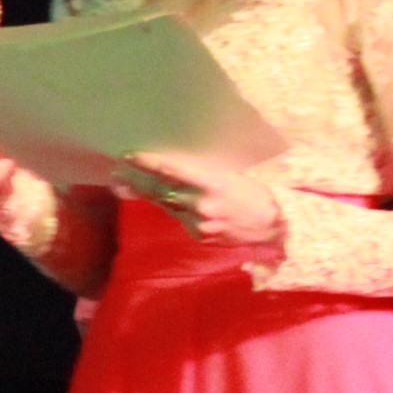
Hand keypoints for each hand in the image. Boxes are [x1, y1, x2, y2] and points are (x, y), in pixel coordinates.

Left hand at [118, 150, 282, 245]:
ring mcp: (199, 223)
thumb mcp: (230, 175)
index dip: (149, 163)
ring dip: (155, 196)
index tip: (130, 156)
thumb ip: (201, 174)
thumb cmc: (254, 191)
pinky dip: (179, 211)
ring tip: (129, 185)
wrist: (275, 223)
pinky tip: (181, 204)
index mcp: (213, 183)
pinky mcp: (199, 236)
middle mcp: (202, 204)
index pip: (173, 170)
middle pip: (162, 191)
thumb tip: (171, 168)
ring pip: (169, 206)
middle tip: (116, 174)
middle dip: (137, 182)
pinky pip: (181, 220)